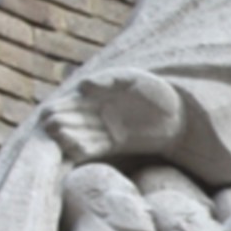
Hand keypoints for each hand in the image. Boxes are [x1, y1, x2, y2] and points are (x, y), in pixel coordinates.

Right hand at [43, 70, 183, 161]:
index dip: (58, 108)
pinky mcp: (114, 143)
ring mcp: (104, 128)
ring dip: (68, 137)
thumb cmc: (155, 91)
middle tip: (56, 126)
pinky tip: (77, 148)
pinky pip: (94, 149)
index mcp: (96, 93)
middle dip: (59, 123)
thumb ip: (110, 81)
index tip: (53, 112)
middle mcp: (96, 112)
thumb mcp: (135, 81)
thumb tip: (84, 86)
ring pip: (78, 135)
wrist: (178, 114)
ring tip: (64, 137)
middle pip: (68, 120)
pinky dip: (83, 149)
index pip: (68, 102)